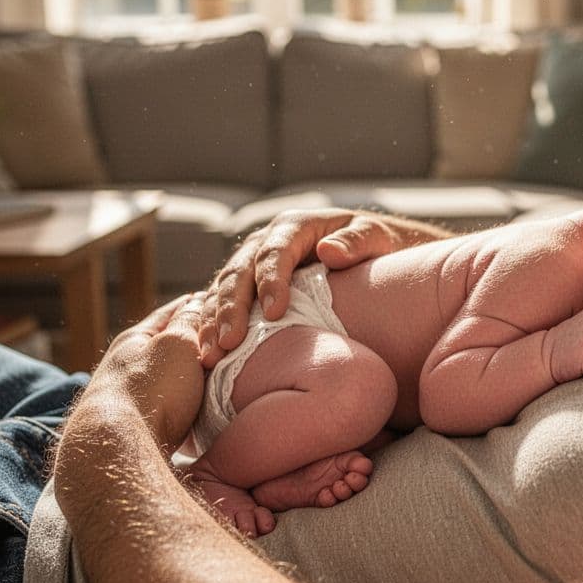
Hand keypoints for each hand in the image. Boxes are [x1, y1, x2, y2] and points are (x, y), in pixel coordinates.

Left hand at [86, 293, 208, 449]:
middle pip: (166, 344)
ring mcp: (130, 393)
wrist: (120, 443)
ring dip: (188, 370)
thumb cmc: (151, 388)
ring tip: (214, 369)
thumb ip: (188, 323)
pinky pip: (168, 399)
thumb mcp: (177, 344)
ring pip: (168, 374)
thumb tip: (194, 304)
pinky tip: (197, 401)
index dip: (192, 304)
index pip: (169, 312)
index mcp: (135, 338)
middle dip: (191, 338)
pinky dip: (184, 395)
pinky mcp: (137, 420)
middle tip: (218, 333)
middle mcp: (128, 363)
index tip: (209, 297)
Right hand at [199, 209, 406, 367]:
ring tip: (210, 356)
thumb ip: (357, 241)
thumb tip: (329, 252)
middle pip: (239, 272)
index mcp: (295, 226)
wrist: (371, 250)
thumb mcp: (376, 236)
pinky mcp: (248, 286)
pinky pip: (221, 303)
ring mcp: (252, 263)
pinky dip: (211, 326)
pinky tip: (207, 353)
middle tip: (228, 343)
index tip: (275, 313)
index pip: (275, 252)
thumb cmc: (376, 244)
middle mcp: (266, 242)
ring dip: (212, 322)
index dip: (271, 281)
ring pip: (223, 289)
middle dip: (231, 308)